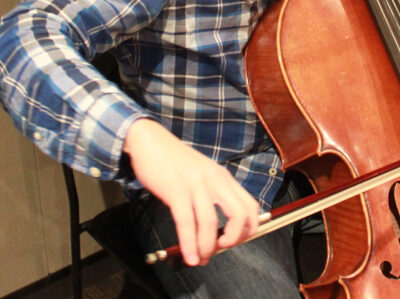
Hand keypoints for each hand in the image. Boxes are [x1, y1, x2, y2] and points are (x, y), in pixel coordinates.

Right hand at [123, 118, 260, 265]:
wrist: (149, 141)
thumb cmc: (173, 162)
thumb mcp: (201, 174)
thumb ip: (211, 195)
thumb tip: (212, 232)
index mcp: (223, 177)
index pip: (250, 206)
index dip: (247, 230)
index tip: (233, 241)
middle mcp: (214, 180)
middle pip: (239, 215)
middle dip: (233, 240)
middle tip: (219, 249)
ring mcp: (196, 184)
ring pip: (210, 223)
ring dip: (206, 248)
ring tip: (199, 259)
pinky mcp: (175, 190)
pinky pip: (186, 223)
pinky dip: (189, 244)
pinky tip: (188, 256)